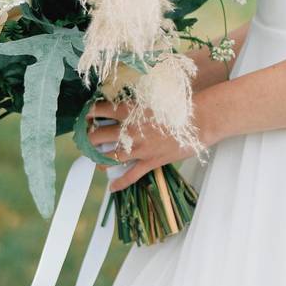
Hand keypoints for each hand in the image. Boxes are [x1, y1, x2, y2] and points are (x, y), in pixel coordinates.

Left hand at [86, 100, 212, 191]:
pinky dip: (119, 183)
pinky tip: (112, 188)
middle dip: (89, 140)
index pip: (99, 110)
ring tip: (98, 162)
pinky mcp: (150, 161)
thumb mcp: (155, 98)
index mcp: (129, 110)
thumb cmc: (180, 106)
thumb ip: (140, 103)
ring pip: (110, 158)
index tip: (86, 117)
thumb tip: (130, 105)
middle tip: (90, 141)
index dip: (89, 113)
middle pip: (97, 136)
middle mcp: (129, 130)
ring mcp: (139, 147)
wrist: (199, 121)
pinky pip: (130, 176)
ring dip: (100, 161)